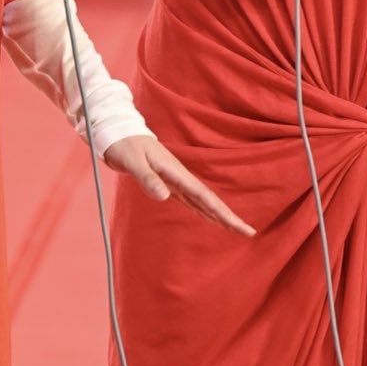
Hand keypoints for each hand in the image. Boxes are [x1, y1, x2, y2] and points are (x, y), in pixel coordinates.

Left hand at [103, 134, 255, 236]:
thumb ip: (147, 178)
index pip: (204, 197)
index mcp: (176, 173)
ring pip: (202, 202)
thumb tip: (164, 197)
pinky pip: (190, 200)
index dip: (223, 213)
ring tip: (235, 228)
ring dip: (218, 215)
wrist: (119, 133)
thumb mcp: (132, 161)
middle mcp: (180, 178)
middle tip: (247, 232)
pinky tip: (210, 217)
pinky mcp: (168, 183)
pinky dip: (202, 210)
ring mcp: (175, 181)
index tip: (241, 225)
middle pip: (209, 201)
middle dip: (228, 217)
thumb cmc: (124, 145)